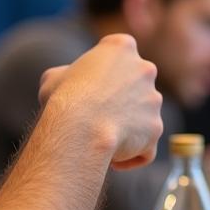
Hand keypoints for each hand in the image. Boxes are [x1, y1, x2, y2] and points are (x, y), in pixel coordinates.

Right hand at [39, 34, 162, 169]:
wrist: (81, 127)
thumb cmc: (64, 98)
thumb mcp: (53, 77)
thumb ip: (66, 75)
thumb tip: (64, 83)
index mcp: (121, 47)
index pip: (118, 54)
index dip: (103, 73)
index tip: (89, 86)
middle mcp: (144, 69)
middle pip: (134, 84)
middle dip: (120, 100)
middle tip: (97, 116)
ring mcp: (154, 100)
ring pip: (142, 114)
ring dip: (126, 127)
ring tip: (102, 140)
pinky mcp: (155, 128)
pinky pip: (147, 145)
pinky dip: (134, 154)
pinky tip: (115, 161)